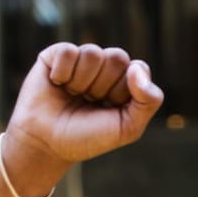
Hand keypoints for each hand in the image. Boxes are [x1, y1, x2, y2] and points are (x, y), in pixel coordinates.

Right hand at [3, 44, 164, 182]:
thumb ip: (149, 101)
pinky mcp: (55, 55)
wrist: (48, 144)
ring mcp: (80, 60)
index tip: (111, 107)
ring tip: (73, 95)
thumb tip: (136, 67)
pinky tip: (57, 84)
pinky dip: (63, 73)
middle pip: (117, 57)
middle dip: (104, 86)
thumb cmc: (89, 137)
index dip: (124, 90)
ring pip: (92, 52)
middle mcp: (104, 67)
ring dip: (82, 82)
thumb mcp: (128, 127)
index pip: (138, 68)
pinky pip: (68, 51)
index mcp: (125, 82)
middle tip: (90, 102)